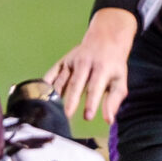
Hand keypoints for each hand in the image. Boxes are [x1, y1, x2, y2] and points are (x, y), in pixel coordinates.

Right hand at [43, 9, 136, 123]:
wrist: (105, 40)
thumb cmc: (112, 66)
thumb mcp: (119, 81)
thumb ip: (114, 101)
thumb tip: (109, 120)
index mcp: (102, 68)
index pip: (95, 87)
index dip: (91, 102)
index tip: (87, 117)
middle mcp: (85, 63)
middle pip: (76, 83)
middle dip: (71, 100)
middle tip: (66, 116)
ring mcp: (72, 61)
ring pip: (61, 80)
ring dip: (56, 95)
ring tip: (52, 111)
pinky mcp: (63, 62)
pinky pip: (52, 74)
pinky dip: (46, 84)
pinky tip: (42, 96)